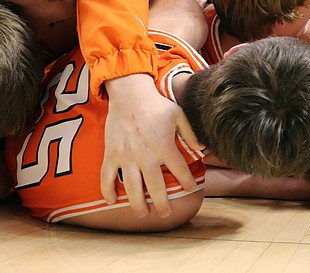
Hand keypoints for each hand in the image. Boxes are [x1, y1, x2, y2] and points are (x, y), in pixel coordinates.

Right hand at [102, 74, 202, 217]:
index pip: (179, 170)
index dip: (186, 182)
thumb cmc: (156, 104)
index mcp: (164, 146)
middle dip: (161, 204)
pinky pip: (106, 177)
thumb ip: (190, 133)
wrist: (129, 94)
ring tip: (142, 214)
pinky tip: (112, 200)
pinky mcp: (111, 154)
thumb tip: (202, 149)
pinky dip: (107, 190)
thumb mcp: (179, 115)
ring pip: (131, 187)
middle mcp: (145, 155)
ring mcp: (126, 156)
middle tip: (165, 214)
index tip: (190, 189)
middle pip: (155, 187)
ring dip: (137, 204)